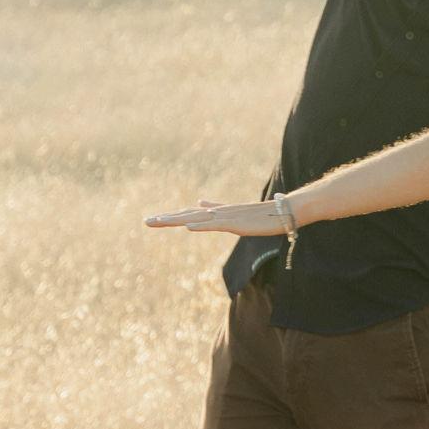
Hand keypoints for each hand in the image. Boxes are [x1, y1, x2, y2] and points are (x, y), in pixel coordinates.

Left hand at [145, 198, 285, 236]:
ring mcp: (227, 217)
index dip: (171, 217)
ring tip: (159, 222)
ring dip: (177, 220)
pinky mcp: (236, 224)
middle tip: (146, 222)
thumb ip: (216, 207)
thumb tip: (200, 201)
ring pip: (197, 219)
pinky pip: (216, 225)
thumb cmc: (262, 214)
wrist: (283, 211)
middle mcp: (218, 213)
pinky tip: (188, 227)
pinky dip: (201, 225)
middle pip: (187, 215)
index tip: (153, 220)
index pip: (189, 214)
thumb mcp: (235, 214)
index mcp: (217, 212)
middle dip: (166, 219)